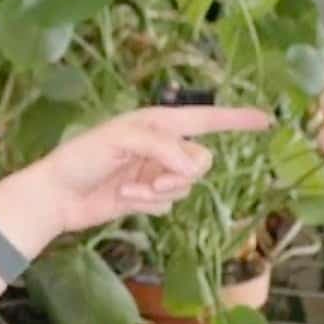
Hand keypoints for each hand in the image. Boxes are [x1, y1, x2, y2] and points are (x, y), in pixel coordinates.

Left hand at [2, 105, 270, 241]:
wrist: (57, 195)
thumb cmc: (82, 157)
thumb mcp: (120, 140)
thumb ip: (161, 147)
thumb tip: (194, 166)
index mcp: (159, 122)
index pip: (207, 119)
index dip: (237, 119)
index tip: (266, 120)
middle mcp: (162, 146)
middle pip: (201, 161)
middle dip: (180, 175)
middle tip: (152, 181)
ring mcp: (156, 172)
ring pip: (185, 186)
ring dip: (158, 192)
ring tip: (128, 190)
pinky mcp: (148, 197)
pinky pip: (168, 204)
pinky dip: (147, 205)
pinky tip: (123, 200)